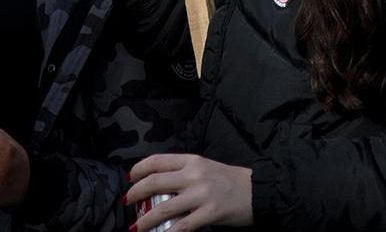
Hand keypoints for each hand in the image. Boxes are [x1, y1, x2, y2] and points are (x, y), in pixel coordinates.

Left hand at [124, 154, 252, 228]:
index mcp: (192, 161)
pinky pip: (182, 227)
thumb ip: (185, 173)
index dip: (139, 170)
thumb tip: (159, 185)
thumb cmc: (230, 181)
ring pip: (164, 208)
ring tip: (136, 227)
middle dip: (136, 194)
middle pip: (155, 182)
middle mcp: (194, 175)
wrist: (258, 191)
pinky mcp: (210, 213)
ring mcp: (202, 195)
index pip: (158, 160)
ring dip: (145, 220)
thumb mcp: (206, 168)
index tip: (130, 179)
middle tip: (128, 203)